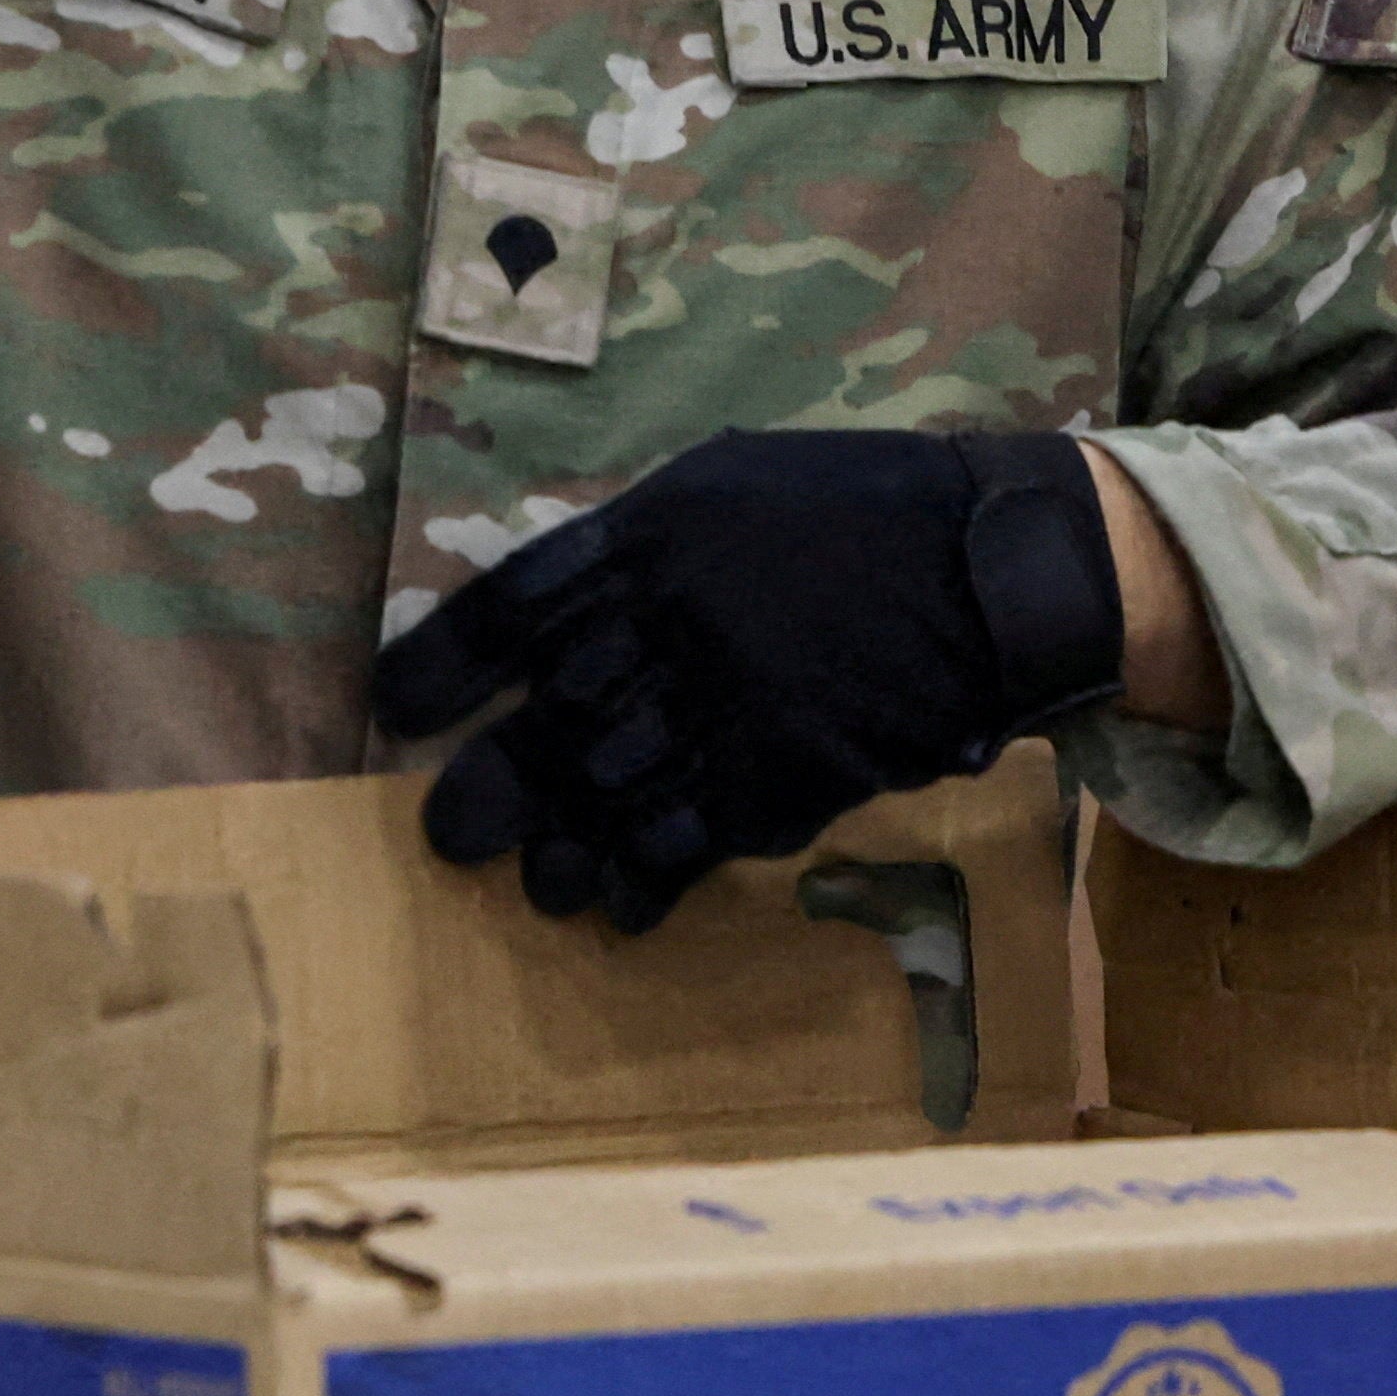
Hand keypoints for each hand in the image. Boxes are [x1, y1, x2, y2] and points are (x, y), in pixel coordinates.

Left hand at [367, 427, 1130, 933]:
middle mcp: (673, 617)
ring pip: (608, 792)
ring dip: (559, 850)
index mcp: (651, 534)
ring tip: (535, 884)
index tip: (396, 705)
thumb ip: (638, 546)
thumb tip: (552, 614)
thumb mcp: (732, 488)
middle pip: (547, 717)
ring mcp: (729, 699)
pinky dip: (645, 881)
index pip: (511, 604)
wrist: (1000, 566)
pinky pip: (689, 840)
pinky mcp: (788, 770)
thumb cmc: (864, 513)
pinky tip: (619, 907)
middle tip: (448, 836)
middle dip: (490, 786)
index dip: (442, 662)